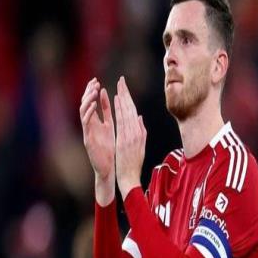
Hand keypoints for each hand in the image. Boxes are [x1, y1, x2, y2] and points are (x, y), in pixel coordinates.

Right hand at [80, 78, 115, 204]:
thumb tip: (133, 112)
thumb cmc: (115, 155)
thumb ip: (125, 123)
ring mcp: (89, 131)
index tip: (103, 83)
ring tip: (94, 88)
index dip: (103, 94)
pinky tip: (93, 103)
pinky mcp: (87, 138)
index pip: (102, 105)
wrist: (110, 171)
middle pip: (90, 105)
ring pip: (85, 110)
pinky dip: (89, 111)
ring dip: (89, 98)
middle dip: (91, 92)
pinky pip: (86, 122)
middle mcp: (94, 126)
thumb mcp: (121, 135)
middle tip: (94, 81)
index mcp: (103, 125)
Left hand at [114, 76, 146, 199]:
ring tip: (119, 85)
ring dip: (123, 97)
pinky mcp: (124, 139)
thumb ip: (141, 130)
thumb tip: (139, 117)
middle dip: (126, 94)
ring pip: (126, 112)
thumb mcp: (141, 146)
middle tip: (121, 80)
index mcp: (139, 133)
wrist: (130, 177)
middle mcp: (136, 132)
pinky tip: (116, 100)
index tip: (124, 88)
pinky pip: (122, 121)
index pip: (133, 112)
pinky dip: (120, 109)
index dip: (129, 99)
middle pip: (130, 109)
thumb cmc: (134, 163)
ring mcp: (130, 135)